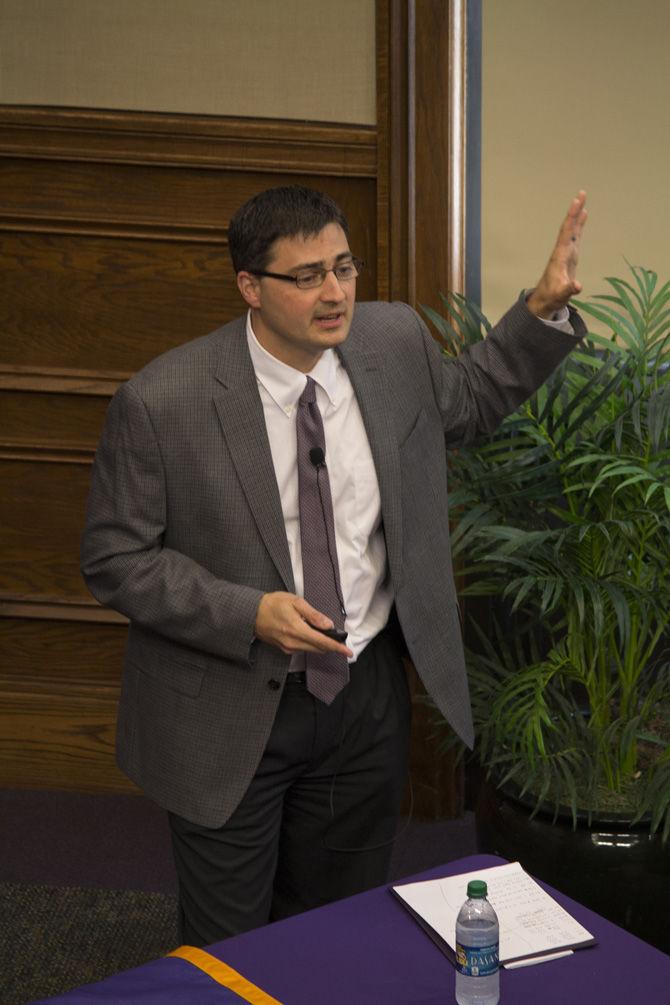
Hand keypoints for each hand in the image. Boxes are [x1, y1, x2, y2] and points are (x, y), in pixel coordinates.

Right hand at [255, 591, 352, 657]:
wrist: (252, 613)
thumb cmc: (274, 603)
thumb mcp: (295, 602)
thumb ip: (313, 615)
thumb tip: (329, 626)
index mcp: (297, 630)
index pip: (322, 642)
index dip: (337, 647)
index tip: (348, 652)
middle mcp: (293, 643)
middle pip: (319, 649)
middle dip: (330, 644)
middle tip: (337, 636)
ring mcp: (288, 648)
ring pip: (312, 650)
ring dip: (320, 644)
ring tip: (321, 631)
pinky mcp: (284, 649)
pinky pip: (303, 649)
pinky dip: (311, 644)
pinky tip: (309, 634)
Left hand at [526, 190, 587, 318]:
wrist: (545, 300)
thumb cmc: (552, 297)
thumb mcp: (561, 295)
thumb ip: (569, 290)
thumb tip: (577, 286)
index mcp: (560, 256)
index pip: (567, 233)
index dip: (572, 218)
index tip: (577, 203)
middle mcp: (562, 250)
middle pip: (569, 227)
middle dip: (575, 210)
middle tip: (582, 193)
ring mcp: (565, 252)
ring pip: (571, 229)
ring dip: (577, 215)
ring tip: (582, 199)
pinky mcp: (569, 256)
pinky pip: (575, 236)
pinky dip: (579, 225)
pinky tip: (583, 216)